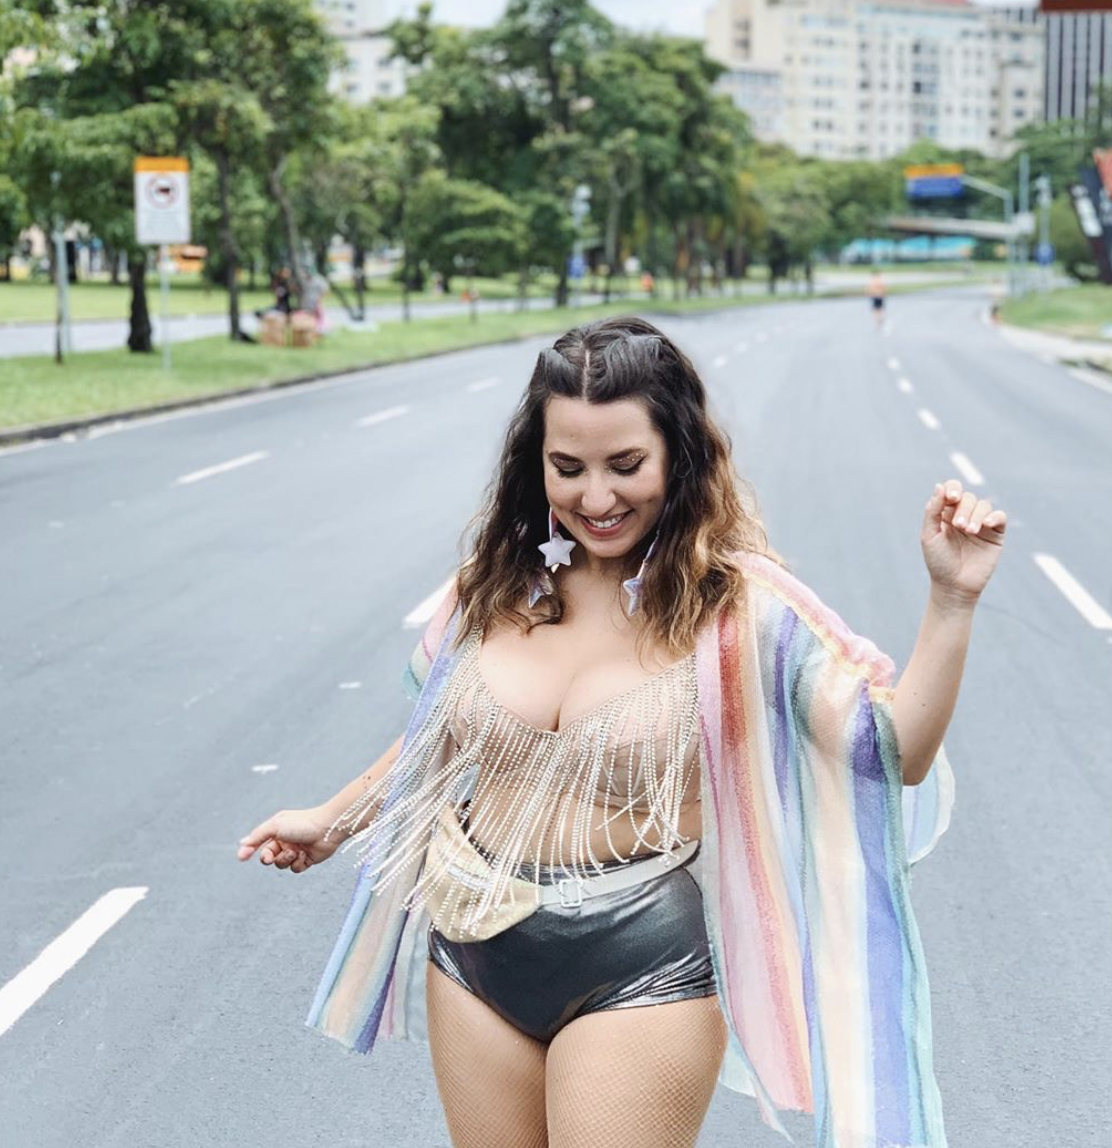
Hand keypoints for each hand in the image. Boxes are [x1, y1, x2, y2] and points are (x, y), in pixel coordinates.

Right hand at [236, 806, 342, 872]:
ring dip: (285, 860)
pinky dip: (298, 864)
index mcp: (277, 831)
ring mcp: (296, 851)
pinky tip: (305, 855)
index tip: (242, 857)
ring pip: (281, 865)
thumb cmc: (302, 823)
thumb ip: (257, 836)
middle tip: (269, 857)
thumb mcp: (275, 826)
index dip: (250, 850)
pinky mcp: (306, 860)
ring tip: (295, 852)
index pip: (259, 844)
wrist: (327, 829)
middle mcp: (286, 841)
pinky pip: (295, 869)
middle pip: (269, 857)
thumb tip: (241, 845)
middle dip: (268, 858)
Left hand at [921, 480, 1007, 603]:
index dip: (953, 489)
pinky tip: (986, 525)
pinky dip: (994, 517)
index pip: (952, 490)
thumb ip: (933, 511)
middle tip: (958, 527)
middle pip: (968, 497)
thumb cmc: (939, 562)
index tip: (951, 498)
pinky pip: (999, 516)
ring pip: (983, 505)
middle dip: (963, 509)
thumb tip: (939, 486)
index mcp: (946, 514)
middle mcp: (964, 516)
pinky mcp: (995, 534)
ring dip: (975, 515)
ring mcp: (980, 524)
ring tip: (968, 531)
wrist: (954, 585)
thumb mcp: (929, 535)